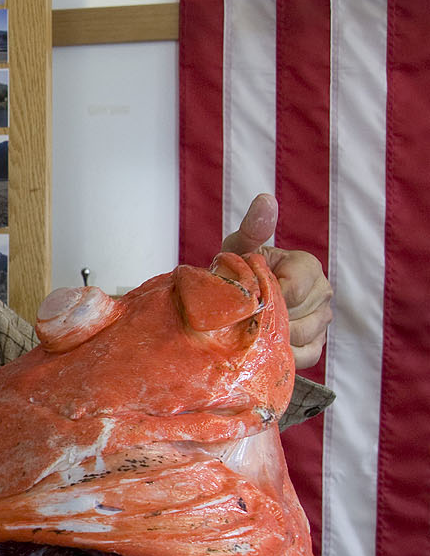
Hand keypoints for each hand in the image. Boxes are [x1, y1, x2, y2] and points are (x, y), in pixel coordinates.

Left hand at [220, 193, 333, 368]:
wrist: (232, 303)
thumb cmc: (236, 271)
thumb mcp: (239, 249)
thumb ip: (253, 228)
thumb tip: (265, 199)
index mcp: (308, 266)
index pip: (293, 290)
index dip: (265, 297)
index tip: (244, 295)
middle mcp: (323, 292)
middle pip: (298, 316)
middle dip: (267, 318)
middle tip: (242, 315)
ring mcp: (322, 320)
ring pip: (302, 337)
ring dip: (274, 338)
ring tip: (251, 329)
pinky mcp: (316, 345)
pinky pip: (305, 356)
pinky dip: (283, 356)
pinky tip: (264, 347)